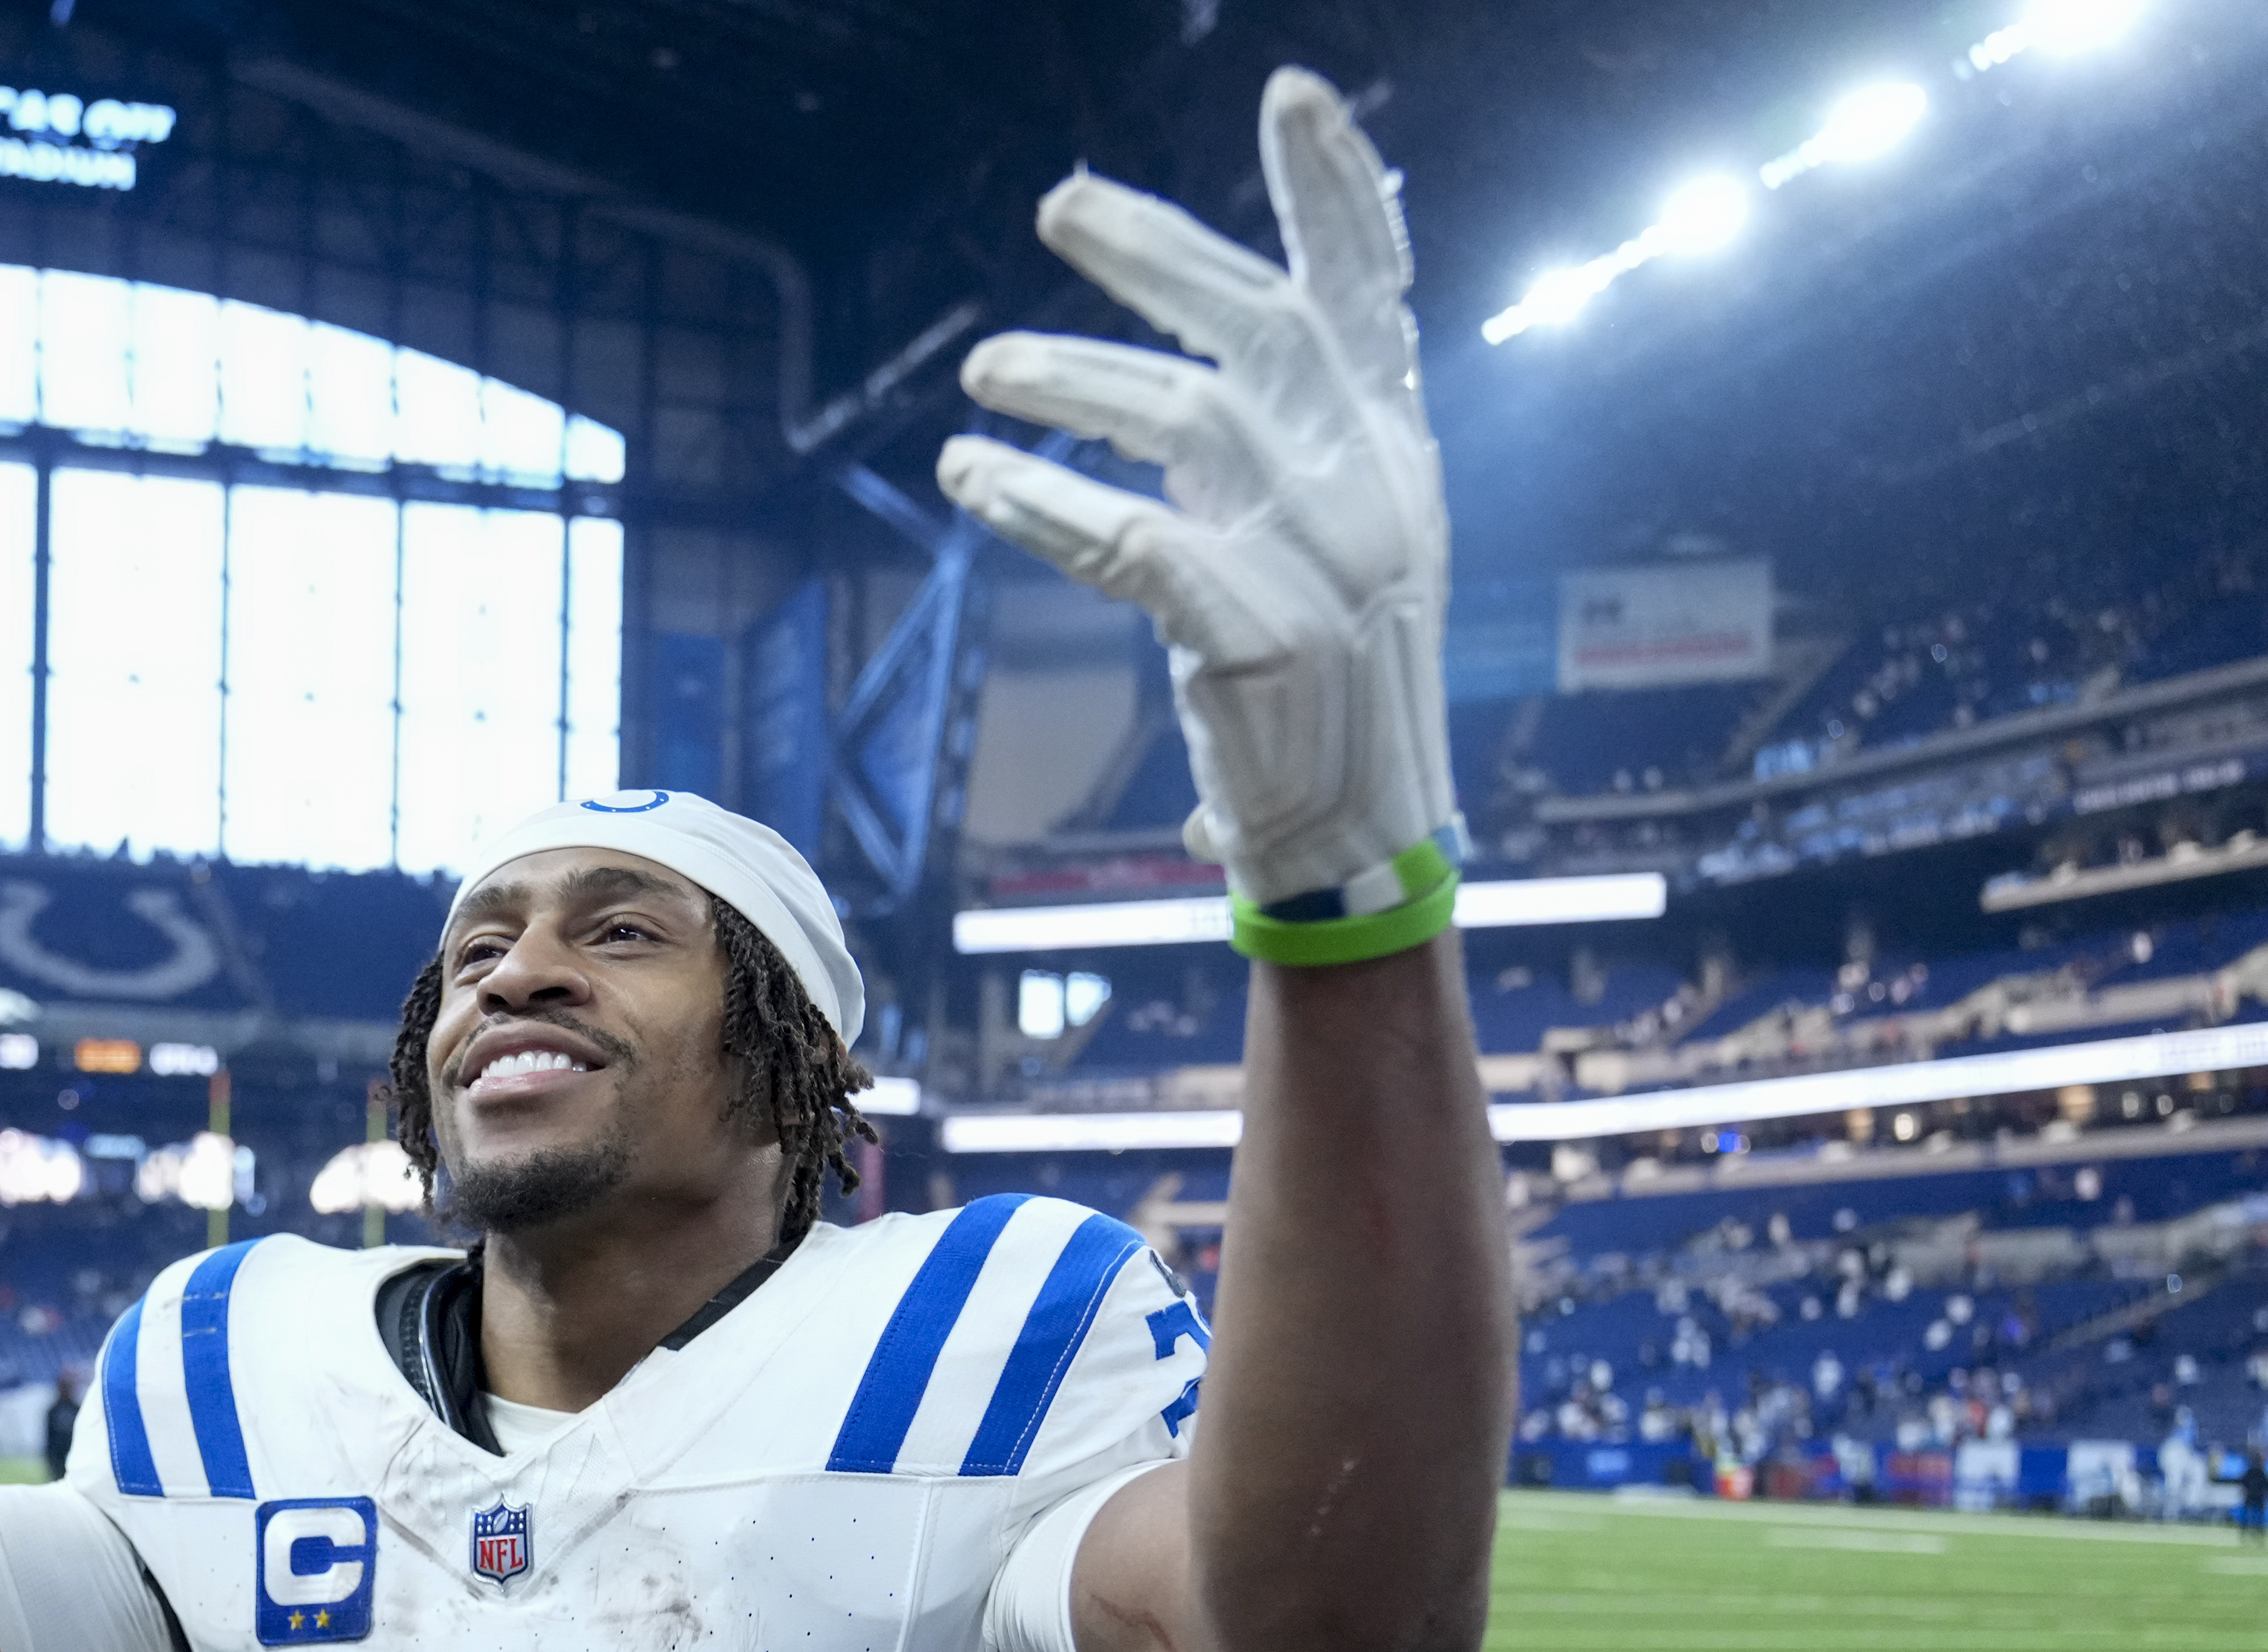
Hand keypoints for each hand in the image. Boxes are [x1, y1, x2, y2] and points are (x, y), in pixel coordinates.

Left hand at [938, 69, 1455, 938]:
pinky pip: (1127, 539)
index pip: (1375, 292)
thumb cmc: (1330, 689)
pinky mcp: (1257, 633)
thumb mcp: (1341, 540)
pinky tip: (972, 474)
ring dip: (1068, 383)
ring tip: (981, 374)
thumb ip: (1290, 444)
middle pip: (1262, 323)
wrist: (1357, 843)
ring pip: (1181, 419)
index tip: (1290, 91)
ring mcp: (1323, 561)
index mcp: (1396, 452)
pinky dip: (1039, 500)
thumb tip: (1210, 361)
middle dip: (1157, 253)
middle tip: (1058, 205)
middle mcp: (1371, 487)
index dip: (1338, 189)